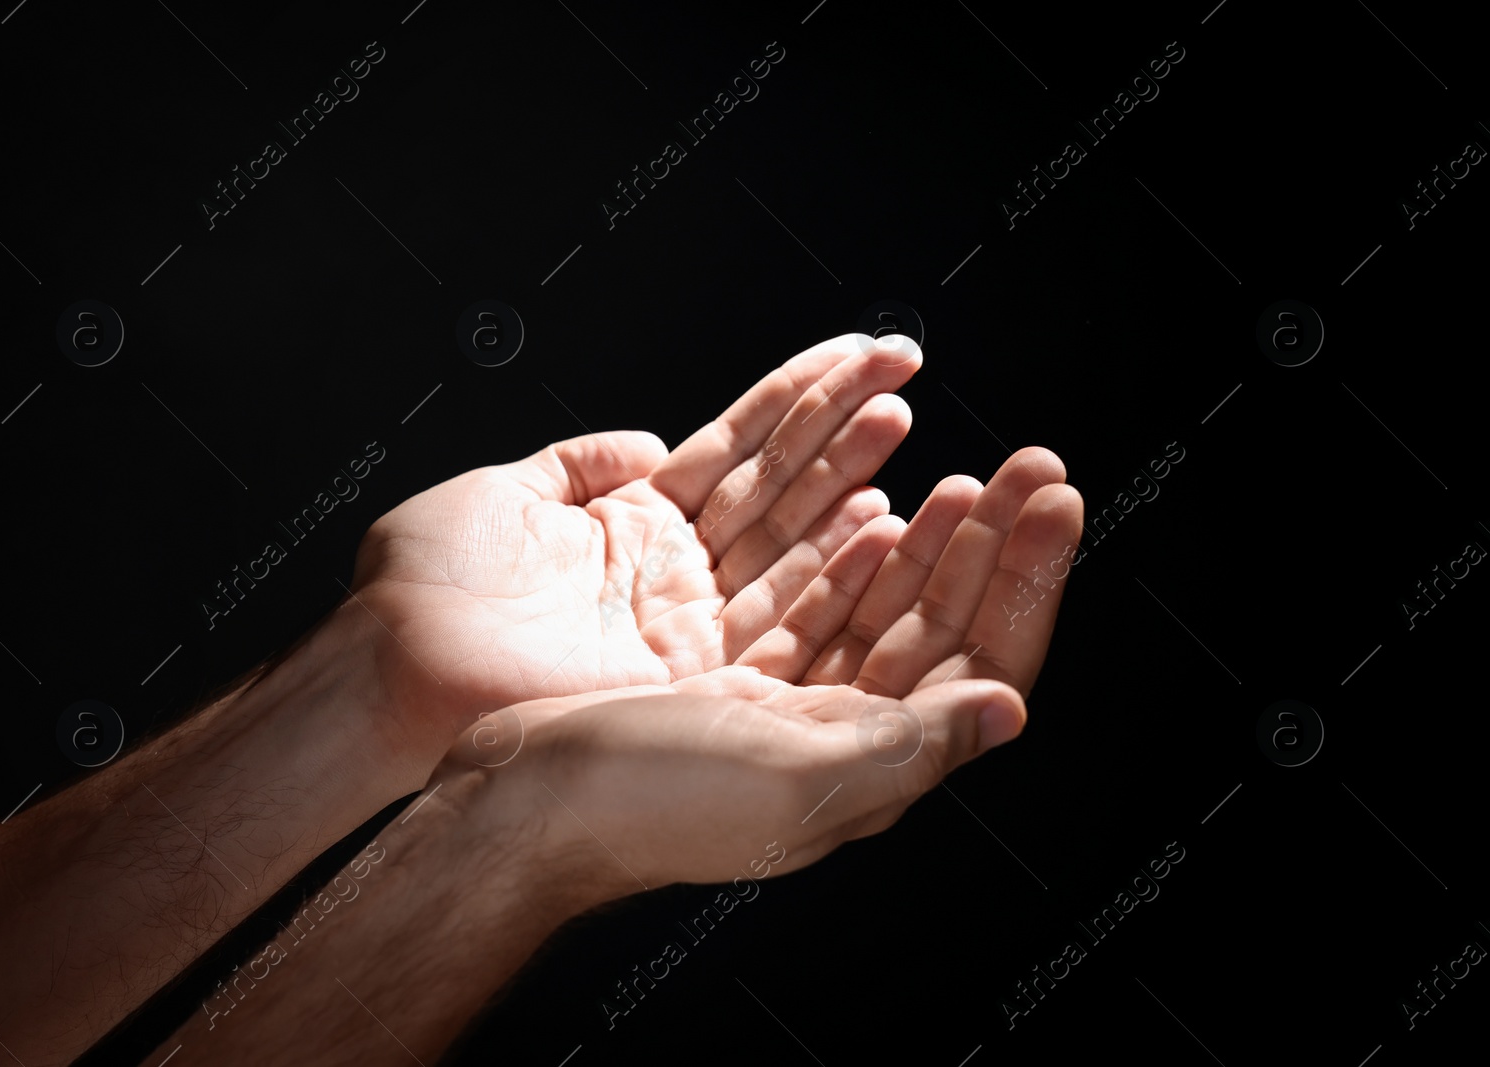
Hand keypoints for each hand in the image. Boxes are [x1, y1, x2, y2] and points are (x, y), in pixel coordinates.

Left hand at [350, 334, 924, 759]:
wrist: (389, 671)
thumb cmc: (420, 589)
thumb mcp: (502, 491)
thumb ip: (579, 463)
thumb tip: (643, 439)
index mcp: (630, 523)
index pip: (735, 446)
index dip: (795, 397)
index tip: (853, 354)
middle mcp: (669, 573)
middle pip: (776, 484)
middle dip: (840, 423)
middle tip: (901, 368)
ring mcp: (686, 623)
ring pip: (789, 537)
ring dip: (847, 478)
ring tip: (899, 422)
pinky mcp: (690, 673)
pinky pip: (778, 611)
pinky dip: (831, 567)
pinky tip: (879, 520)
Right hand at [442, 446, 1082, 897]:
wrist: (528, 800)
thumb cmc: (647, 801)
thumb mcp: (793, 773)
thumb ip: (907, 744)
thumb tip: (1006, 710)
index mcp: (869, 761)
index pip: (980, 660)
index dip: (1024, 581)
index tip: (1050, 507)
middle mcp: (840, 733)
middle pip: (943, 623)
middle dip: (990, 543)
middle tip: (1027, 470)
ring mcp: (790, 703)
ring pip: (884, 606)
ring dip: (930, 541)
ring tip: (965, 480)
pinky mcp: (737, 676)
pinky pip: (816, 605)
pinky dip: (851, 558)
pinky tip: (875, 517)